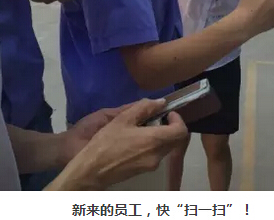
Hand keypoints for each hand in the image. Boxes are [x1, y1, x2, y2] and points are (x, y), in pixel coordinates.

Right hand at [47, 99, 187, 189]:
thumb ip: (145, 107)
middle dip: (169, 127)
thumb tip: (161, 103)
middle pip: (175, 140)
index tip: (166, 113)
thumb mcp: (123, 119)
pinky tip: (136, 140)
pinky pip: (156, 154)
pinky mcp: (145, 171)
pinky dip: (153, 145)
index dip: (177, 119)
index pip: (181, 131)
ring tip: (142, 128)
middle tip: (155, 118)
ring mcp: (152, 165)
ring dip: (161, 136)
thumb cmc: (106, 142)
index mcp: (154, 141)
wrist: (92, 170)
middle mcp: (158, 155)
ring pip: (166, 147)